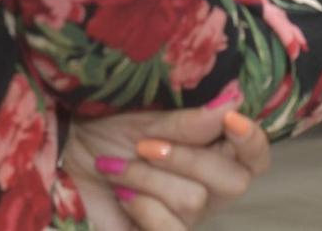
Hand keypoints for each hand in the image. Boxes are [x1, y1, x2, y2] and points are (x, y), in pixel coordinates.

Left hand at [62, 104, 270, 229]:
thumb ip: (190, 121)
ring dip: (147, 178)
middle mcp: (208, 189)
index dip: (252, 141)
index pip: (256, 157)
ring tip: (116, 167)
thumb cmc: (108, 132)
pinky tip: (122, 196)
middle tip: (144, 145)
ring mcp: (186, 219)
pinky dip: (144, 208)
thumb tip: (234, 103)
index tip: (231, 120)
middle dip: (186, 158)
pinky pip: (172, 230)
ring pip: (194, 201)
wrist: (65, 160)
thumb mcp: (147, 120)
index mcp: (214, 152)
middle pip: (234, 182)